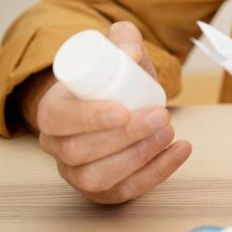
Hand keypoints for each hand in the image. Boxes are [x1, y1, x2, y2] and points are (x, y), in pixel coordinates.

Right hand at [30, 22, 192, 203]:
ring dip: (139, 157)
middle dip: (125, 137)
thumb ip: (124, 39)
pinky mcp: (101, 192)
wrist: (125, 103)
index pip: (58, 120)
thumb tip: (131, 54)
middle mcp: (57, 146)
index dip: (89, 119)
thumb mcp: (119, 53)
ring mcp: (76, 173)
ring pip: (98, 177)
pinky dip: (156, 174)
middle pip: (80, 152)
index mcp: (52, 111)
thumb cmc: (117, 79)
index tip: (124, 111)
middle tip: (161, 116)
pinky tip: (179, 151)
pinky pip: (124, 192)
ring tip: (169, 132)